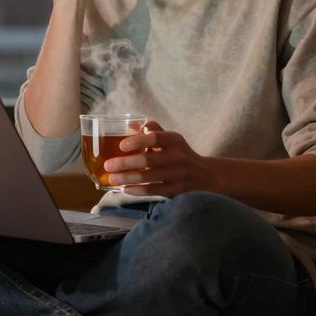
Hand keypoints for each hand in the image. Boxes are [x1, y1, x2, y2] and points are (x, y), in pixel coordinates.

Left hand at [102, 121, 217, 196]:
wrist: (207, 176)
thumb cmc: (181, 155)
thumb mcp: (172, 140)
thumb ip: (154, 132)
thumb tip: (131, 124)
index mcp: (175, 141)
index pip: (156, 138)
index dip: (138, 141)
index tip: (122, 145)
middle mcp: (178, 157)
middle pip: (149, 160)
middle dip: (125, 163)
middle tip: (108, 165)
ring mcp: (178, 175)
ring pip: (149, 177)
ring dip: (127, 178)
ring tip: (112, 179)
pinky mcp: (177, 191)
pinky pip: (154, 191)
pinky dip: (138, 191)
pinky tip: (125, 189)